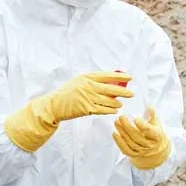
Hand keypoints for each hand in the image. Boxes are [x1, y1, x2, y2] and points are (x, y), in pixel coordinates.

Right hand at [4, 71, 130, 151]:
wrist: (54, 105)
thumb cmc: (67, 93)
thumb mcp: (79, 82)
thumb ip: (93, 81)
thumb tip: (111, 82)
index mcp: (87, 77)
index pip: (107, 75)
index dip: (120, 76)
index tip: (129, 78)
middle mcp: (89, 86)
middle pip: (111, 88)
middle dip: (124, 91)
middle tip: (131, 94)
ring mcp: (88, 98)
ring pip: (109, 101)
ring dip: (117, 103)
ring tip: (120, 104)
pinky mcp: (87, 108)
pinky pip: (104, 110)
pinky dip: (111, 110)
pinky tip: (114, 110)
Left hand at [112, 108, 171, 170]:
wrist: (154, 147)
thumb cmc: (153, 131)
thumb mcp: (155, 122)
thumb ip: (152, 114)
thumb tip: (149, 106)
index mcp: (157, 136)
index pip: (149, 131)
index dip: (142, 125)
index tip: (135, 118)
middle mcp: (150, 145)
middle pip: (137, 137)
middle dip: (127, 127)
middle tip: (121, 117)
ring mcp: (142, 151)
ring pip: (130, 143)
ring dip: (122, 132)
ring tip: (116, 122)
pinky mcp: (135, 155)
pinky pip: (126, 150)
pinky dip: (119, 142)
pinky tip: (114, 134)